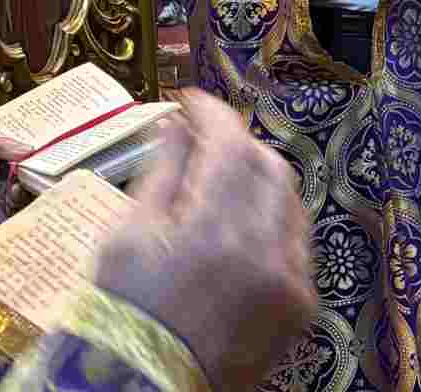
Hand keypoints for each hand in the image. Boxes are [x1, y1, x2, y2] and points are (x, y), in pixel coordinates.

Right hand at [92, 94, 314, 391]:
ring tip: (218, 182)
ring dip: (258, 182)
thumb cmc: (119, 318)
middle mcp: (265, 254)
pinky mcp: (300, 307)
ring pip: (289, 203)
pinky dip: (270, 224)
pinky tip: (238, 228)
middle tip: (205, 139)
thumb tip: (180, 126)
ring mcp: (290, 282)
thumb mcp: (124, 240)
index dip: (212, 115)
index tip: (191, 102)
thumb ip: (162, 174)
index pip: (231, 145)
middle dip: (238, 145)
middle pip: (269, 167)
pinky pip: (295, 245)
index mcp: (215, 233)